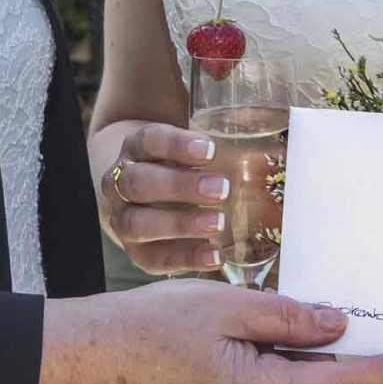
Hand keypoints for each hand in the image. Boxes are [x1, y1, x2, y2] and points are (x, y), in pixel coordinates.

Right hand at [44, 281, 382, 383]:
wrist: (98, 352)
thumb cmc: (156, 325)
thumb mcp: (231, 307)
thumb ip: (290, 318)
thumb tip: (339, 324)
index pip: (338, 382)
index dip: (381, 369)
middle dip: (359, 365)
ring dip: (325, 364)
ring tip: (353, 329)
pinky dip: (296, 366)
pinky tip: (302, 337)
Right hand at [94, 121, 228, 275]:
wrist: (144, 185)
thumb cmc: (179, 160)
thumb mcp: (190, 140)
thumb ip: (219, 128)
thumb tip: (263, 124)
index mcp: (135, 148)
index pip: (148, 140)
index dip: (176, 145)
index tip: (210, 150)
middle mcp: (119, 182)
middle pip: (138, 183)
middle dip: (179, 186)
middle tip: (222, 188)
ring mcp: (122, 218)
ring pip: (137, 223)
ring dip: (179, 225)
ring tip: (218, 223)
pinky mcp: (135, 250)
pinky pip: (150, 259)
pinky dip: (182, 259)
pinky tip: (213, 256)